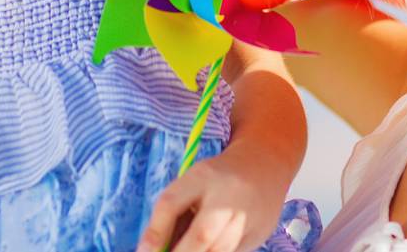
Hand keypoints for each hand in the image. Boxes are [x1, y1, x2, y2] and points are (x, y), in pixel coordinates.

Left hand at [137, 146, 285, 251]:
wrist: (264, 163)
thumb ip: (176, 214)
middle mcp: (226, 195)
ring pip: (220, 250)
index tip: (142, 251)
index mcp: (202, 176)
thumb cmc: (217, 178)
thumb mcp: (194, 184)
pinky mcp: (260, 233)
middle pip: (201, 234)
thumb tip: (153, 247)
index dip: (154, 232)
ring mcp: (246, 215)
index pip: (171, 203)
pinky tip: (207, 250)